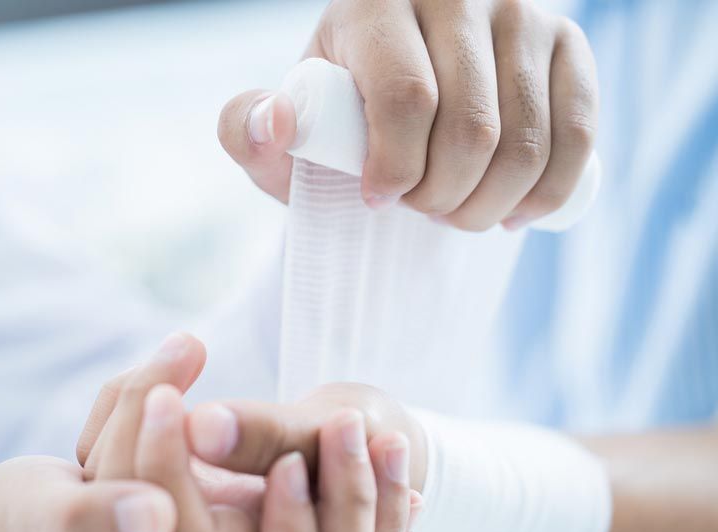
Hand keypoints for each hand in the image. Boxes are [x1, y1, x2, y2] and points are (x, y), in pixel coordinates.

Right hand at [0, 370, 414, 531]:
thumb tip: (156, 513)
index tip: (287, 461)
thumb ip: (83, 521)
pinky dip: (365, 512)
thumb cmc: (19, 531)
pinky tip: (386, 467)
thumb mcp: (31, 520)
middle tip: (349, 425)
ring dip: (371, 510)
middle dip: (348, 513)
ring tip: (381, 434)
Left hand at [219, 0, 596, 230]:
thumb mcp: (284, 125)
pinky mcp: (568, 44)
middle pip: (470, 129)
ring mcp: (522, 14)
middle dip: (441, 198)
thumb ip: (249, 129)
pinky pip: (578, 134)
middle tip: (419, 211)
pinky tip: (513, 213)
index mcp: (376, 1)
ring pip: (525, 140)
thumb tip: (274, 123)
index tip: (378, 201)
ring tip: (455, 214)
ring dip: (489, 205)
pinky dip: (546, 192)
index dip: (396, 169)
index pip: (405, 97)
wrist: (395, 98)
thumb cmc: (335, 117)